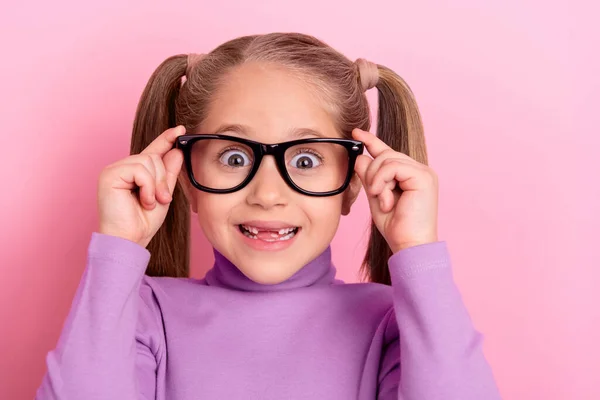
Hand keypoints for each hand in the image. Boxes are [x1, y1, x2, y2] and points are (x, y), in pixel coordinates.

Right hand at [97, 126, 185, 247]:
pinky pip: (140, 169)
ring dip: (156, 185)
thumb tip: (176, 151)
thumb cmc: (142, 223)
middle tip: (162, 199)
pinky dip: (148, 187)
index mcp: (134, 173)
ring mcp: (114, 170)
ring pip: (148, 161)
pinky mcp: (109, 175)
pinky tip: (143, 201)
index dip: (166, 139)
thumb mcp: (162, 195)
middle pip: (153, 157)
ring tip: (151, 203)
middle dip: (163, 179)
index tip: (181, 129)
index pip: (152, 151)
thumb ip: (168, 174)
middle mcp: (122, 168)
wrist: (129, 241)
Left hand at [353, 128, 438, 252]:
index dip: (371, 141)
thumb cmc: (396, 227)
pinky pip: (393, 166)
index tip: (355, 132)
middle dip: (372, 173)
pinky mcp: (424, 177)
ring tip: (380, 198)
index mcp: (410, 176)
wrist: (410, 245)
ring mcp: (424, 172)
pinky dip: (381, 179)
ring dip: (376, 179)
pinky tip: (382, 194)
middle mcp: (419, 171)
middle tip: (374, 194)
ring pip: (387, 159)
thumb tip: (360, 157)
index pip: (388, 153)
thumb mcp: (376, 198)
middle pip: (385, 155)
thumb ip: (369, 178)